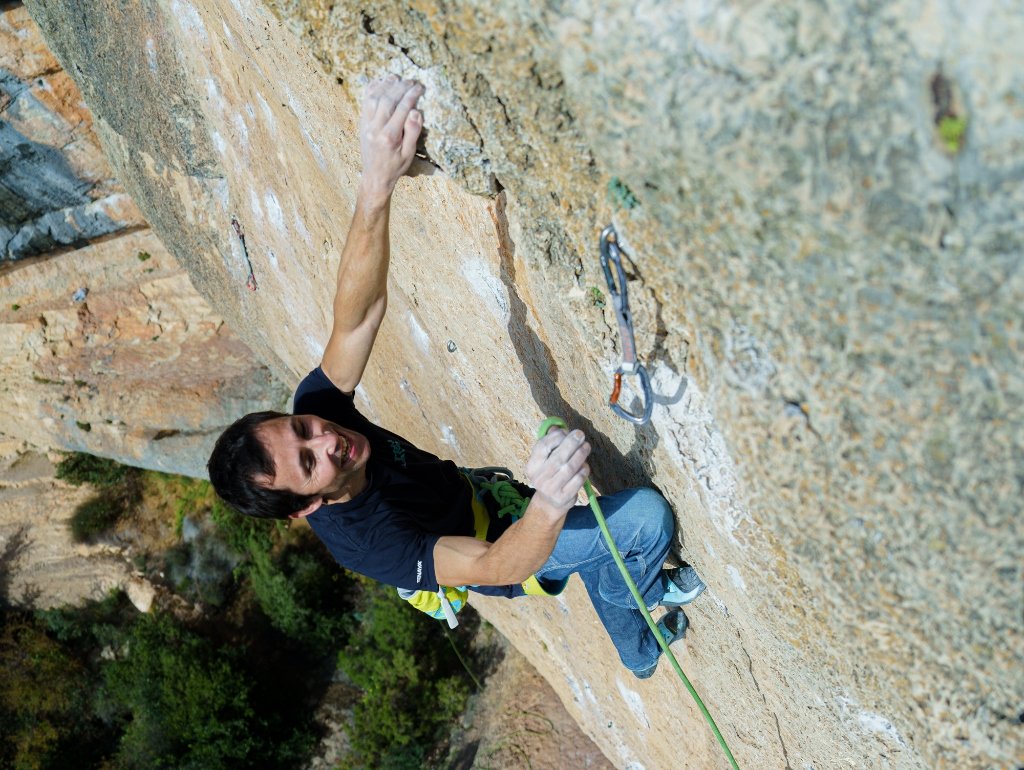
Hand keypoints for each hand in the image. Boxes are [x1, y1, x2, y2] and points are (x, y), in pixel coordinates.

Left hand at [358, 75, 423, 198]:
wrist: (375, 176)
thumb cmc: (396, 166)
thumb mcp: (409, 154)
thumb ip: (413, 132)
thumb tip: (416, 111)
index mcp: (389, 137)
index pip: (402, 109)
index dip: (412, 95)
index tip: (420, 87)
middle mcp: (375, 128)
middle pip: (388, 100)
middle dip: (401, 87)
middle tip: (412, 81)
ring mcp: (366, 124)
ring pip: (374, 97)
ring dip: (386, 85)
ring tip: (398, 78)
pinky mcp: (362, 122)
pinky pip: (365, 101)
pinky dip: (372, 89)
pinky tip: (381, 82)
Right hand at [525, 428, 590, 510]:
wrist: (549, 503)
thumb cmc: (549, 475)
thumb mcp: (544, 461)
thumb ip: (550, 443)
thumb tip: (556, 426)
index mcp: (532, 466)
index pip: (542, 447)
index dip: (556, 437)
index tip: (566, 431)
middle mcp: (539, 478)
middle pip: (558, 457)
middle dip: (571, 443)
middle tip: (580, 434)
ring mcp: (551, 489)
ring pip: (570, 468)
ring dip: (580, 454)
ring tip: (586, 446)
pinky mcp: (564, 497)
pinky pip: (578, 479)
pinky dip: (583, 470)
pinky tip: (585, 465)